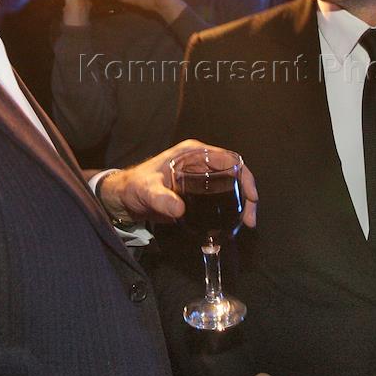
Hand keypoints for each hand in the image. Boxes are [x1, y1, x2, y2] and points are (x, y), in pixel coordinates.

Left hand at [95, 139, 259, 225]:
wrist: (123, 198)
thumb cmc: (134, 186)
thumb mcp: (146, 191)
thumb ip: (161, 199)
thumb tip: (180, 210)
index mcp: (194, 153)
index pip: (230, 159)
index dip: (245, 177)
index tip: (251, 198)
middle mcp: (201, 161)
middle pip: (235, 174)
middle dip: (247, 194)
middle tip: (250, 219)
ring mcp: (201, 176)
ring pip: (230, 186)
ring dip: (241, 203)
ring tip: (246, 223)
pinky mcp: (198, 191)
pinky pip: (220, 197)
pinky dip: (230, 208)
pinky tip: (232, 223)